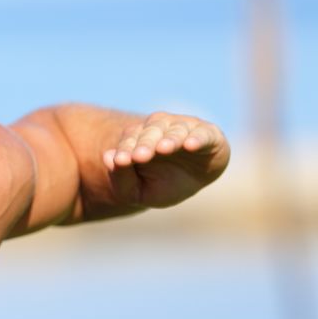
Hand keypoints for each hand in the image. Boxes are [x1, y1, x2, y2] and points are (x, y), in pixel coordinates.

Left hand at [102, 112, 229, 208]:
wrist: (191, 182)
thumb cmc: (158, 184)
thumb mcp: (135, 190)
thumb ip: (120, 176)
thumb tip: (107, 157)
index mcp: (140, 137)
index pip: (130, 139)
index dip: (125, 150)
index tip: (121, 161)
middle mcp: (161, 128)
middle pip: (151, 132)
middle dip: (145, 144)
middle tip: (139, 156)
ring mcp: (185, 128)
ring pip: (176, 130)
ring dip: (170, 139)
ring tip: (164, 148)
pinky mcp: (209, 134)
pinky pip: (203, 134)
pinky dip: (197, 138)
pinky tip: (191, 145)